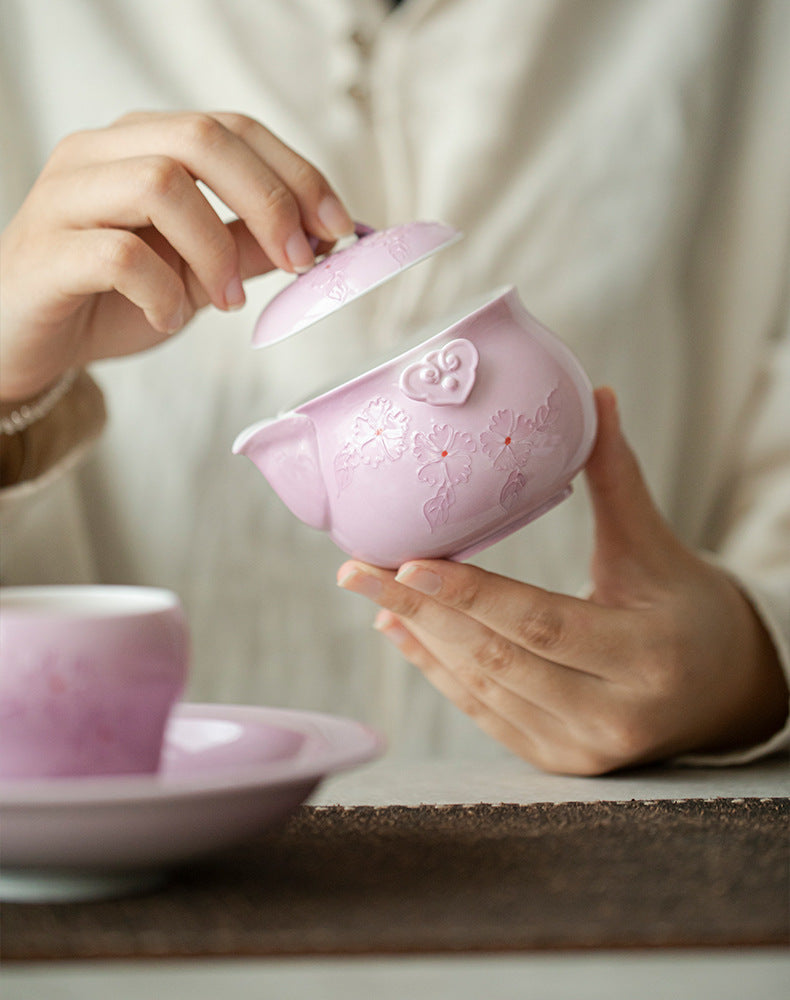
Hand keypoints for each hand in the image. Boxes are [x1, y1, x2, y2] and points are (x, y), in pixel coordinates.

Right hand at [0, 110, 352, 399]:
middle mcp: (102, 153)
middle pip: (200, 138)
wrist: (28, 342)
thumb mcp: (198, 273)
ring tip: (229, 301)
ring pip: (159, 184)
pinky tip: (168, 319)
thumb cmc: (112, 300)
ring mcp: (67, 196)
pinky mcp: (47, 250)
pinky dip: (162, 292)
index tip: (339, 227)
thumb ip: (248, 247)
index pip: (232, 128)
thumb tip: (321, 238)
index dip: (296, 173)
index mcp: (143, 145)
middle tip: (298, 260)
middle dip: (268, 199)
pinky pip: (117, 253)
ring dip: (215, 249)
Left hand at [337, 388, 787, 773]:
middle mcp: (614, 714)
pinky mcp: (560, 761)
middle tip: (358, 569)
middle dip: (418, 611)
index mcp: (645, 654)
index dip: (470, 594)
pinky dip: (438, 671)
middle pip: (495, 658)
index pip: (541, 622)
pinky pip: (484, 713)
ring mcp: (583, 747)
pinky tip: (403, 634)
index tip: (406, 562)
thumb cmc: (689, 608)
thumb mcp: (655, 546)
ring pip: (481, 687)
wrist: (721, 691)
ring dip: (421, 638)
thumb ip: (618, 479)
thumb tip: (597, 398)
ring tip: (375, 593)